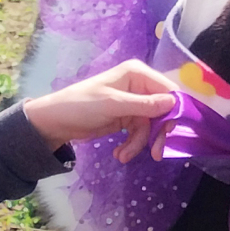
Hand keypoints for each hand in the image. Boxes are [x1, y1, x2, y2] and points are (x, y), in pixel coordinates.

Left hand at [23, 60, 178, 163]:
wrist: (56, 122)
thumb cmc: (82, 105)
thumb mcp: (113, 105)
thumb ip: (144, 105)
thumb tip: (174, 103)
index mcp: (137, 74)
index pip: (168, 90)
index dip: (173, 110)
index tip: (170, 131)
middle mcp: (139, 86)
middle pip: (162, 111)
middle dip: (157, 133)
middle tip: (156, 153)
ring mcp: (133, 103)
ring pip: (150, 126)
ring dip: (139, 143)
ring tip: (123, 156)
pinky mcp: (126, 118)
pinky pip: (139, 133)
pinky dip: (132, 145)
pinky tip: (120, 154)